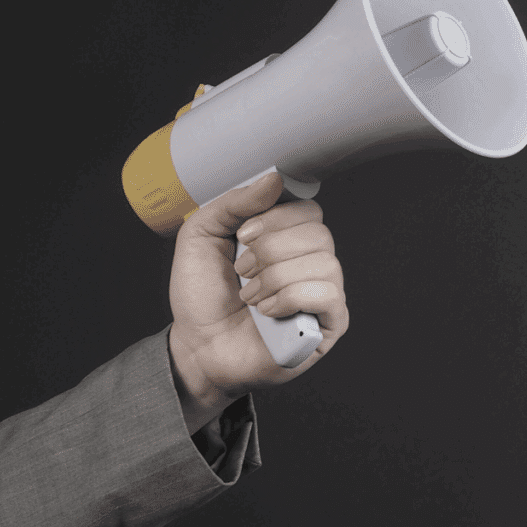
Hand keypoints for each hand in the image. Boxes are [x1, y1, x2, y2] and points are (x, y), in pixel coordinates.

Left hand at [168, 172, 348, 430]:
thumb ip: (234, 202)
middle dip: (271, 250)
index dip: (276, 217)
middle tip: (243, 270)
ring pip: (324, 263)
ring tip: (251, 296)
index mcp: (289, 238)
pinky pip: (329, 295)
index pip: (309, 210)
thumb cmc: (202, 296)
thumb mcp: (202, 234)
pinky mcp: (329, 325)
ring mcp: (324, 294)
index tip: (244, 234)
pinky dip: (291, 298)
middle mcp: (312, 263)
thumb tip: (274, 179)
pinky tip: (267, 311)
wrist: (197, 347)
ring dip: (276, 278)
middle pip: (319, 234)